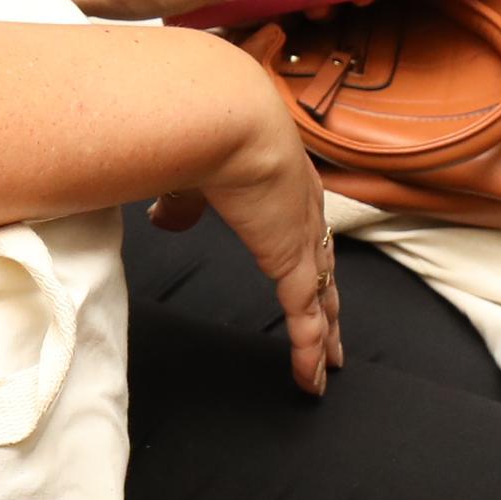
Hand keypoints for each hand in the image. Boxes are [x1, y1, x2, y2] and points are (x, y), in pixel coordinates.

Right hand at [148, 87, 340, 392]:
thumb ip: (180, 201)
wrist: (222, 118)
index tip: (308, 277)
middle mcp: (302, 210)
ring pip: (322, 300)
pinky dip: (309, 352)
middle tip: (336, 336)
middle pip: (323, 269)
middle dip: (329, 304)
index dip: (304, 257)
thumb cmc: (203, 129)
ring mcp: (302, 238)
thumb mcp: (187, 170)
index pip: (300, 229)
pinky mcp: (293, 263)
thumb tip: (164, 220)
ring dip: (326, 338)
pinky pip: (306, 320)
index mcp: (281, 181)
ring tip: (330, 370)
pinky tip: (311, 380)